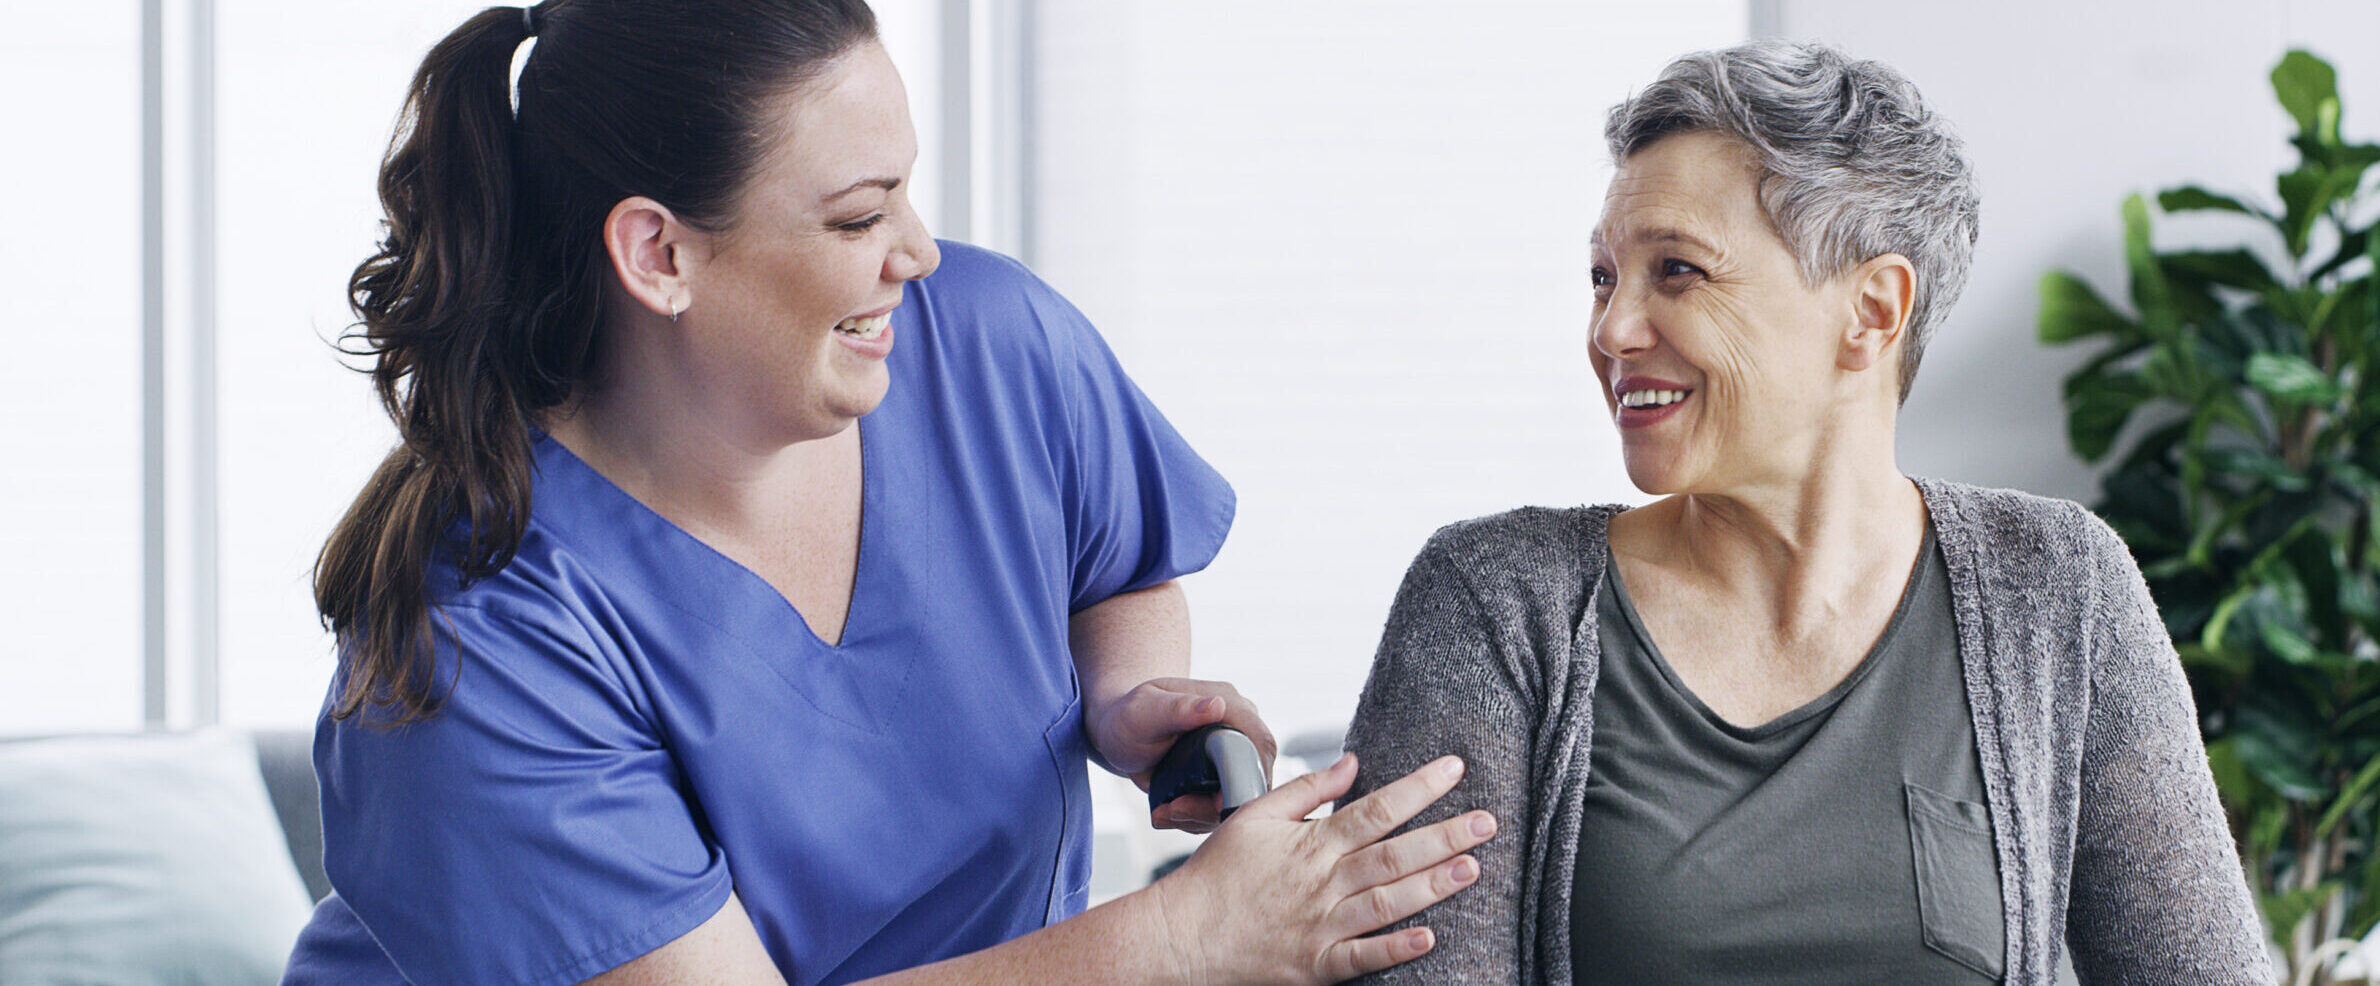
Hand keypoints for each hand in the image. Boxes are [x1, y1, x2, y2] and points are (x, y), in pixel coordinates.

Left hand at [1083, 677, 1277, 832]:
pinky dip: (1194, 818)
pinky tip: (1166, 811)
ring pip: (1236, 799)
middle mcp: (1238, 732)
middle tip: (1176, 810)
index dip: (1247, 775)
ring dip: (1200, 815)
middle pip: (1252, 778)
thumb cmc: (1130, 715)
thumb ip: (1179, 708)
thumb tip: (1217, 705)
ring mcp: (1231, 759)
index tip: (1216, 800)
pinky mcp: (1220, 781)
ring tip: (1165, 811)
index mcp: (1230, 705)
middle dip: (1215, 803)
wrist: (1121, 734)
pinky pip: (1218, 808)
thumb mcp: (1145, 710)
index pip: (1259, 743)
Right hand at [1146, 752, 1493, 984]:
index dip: (1419, 787)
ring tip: (1473, 867)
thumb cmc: (1217, 874)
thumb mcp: (1255, 816)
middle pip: (1394, 853)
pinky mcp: (1315, 966)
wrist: (1180, 936)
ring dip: (1432, 885)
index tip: (1456, 769)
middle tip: (1489, 821)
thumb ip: (1307, 789)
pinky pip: (1362, 958)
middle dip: (1445, 835)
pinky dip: (1395, 950)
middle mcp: (1322, 882)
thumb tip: (1352, 762)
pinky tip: (1429, 938)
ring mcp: (1321, 926)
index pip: (1377, 808)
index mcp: (1311, 843)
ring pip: (1387, 902)